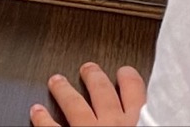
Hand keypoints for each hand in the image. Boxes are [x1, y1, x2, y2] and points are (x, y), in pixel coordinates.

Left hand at [31, 63, 145, 126]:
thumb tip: (152, 124)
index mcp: (140, 125)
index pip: (136, 95)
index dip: (129, 81)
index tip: (125, 73)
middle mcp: (114, 124)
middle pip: (103, 92)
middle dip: (94, 78)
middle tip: (88, 69)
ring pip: (74, 104)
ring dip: (64, 90)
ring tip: (56, 81)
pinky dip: (42, 118)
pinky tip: (36, 111)